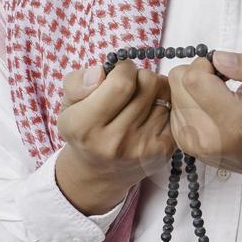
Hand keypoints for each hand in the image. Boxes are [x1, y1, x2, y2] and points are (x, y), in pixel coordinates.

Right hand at [54, 62, 174, 214]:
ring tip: (136, 102)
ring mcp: (141, 148)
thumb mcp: (67, 105)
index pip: (122, 81)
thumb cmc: (84, 130)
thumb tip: (100, 72)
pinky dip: (163, 106)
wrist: (99, 172)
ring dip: (152, 91)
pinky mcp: (163, 151)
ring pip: (164, 94)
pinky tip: (149, 114)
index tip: (116, 74)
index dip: (122, 68)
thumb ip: (76, 82)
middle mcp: (114, 141)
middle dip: (139, 76)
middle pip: (148, 82)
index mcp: (85, 127)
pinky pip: (174, 110)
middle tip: (128, 87)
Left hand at [166, 51, 241, 207]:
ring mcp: (191, 143)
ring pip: (173, 92)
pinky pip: (173, 106)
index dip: (206, 65)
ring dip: (192, 87)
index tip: (225, 72)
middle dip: (198, 73)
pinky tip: (210, 109)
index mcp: (232, 121)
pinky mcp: (183, 144)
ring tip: (218, 98)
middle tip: (222, 83)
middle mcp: (205, 136)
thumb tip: (216, 57)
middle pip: (178, 82)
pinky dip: (189, 101)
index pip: (193, 79)